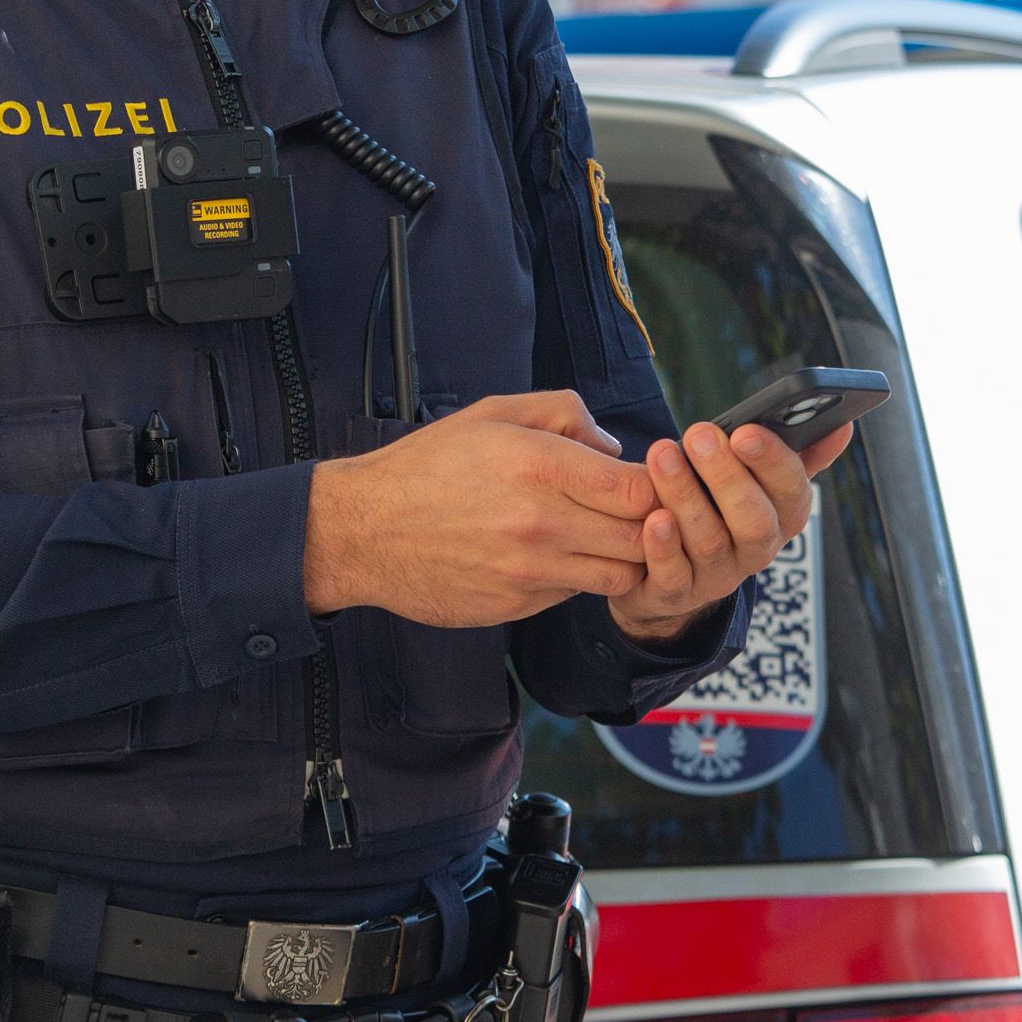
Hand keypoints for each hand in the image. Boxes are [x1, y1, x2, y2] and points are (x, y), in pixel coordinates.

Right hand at [304, 392, 657, 625]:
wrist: (364, 530)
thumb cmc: (428, 465)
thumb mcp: (494, 414)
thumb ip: (564, 413)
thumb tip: (612, 446)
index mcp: (540, 466)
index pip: (641, 489)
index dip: (657, 485)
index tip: (647, 480)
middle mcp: (541, 524)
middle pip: (641, 537)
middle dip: (647, 523)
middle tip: (630, 511)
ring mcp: (529, 572)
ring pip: (617, 576)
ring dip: (620, 557)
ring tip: (598, 536)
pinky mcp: (515, 607)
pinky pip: (574, 595)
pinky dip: (577, 578)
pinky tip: (553, 555)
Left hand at [608, 421, 850, 642]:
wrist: (673, 576)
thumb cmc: (719, 509)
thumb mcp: (760, 483)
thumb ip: (798, 454)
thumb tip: (843, 425)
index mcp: (783, 517)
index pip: (792, 492)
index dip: (771, 461)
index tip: (745, 431)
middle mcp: (757, 551)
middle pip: (753, 520)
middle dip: (727, 476)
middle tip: (699, 434)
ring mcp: (718, 577)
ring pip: (709, 541)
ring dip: (685, 496)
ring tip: (663, 454)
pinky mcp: (677, 594)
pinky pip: (673, 575)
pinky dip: (664, 547)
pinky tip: (654, 517)